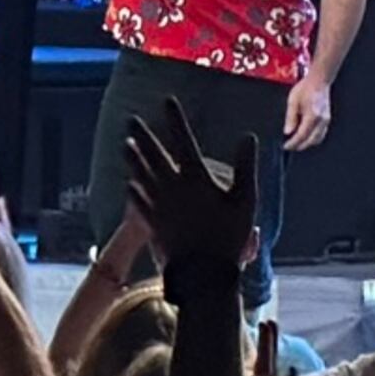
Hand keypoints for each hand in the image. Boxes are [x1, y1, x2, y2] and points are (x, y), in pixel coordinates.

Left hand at [124, 100, 258, 283]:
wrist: (203, 274)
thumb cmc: (229, 237)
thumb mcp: (246, 200)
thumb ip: (247, 166)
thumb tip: (249, 136)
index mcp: (196, 178)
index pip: (183, 141)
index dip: (175, 119)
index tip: (167, 100)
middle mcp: (173, 187)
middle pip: (154, 156)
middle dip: (143, 136)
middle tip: (132, 119)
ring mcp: (160, 206)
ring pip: (142, 176)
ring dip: (133, 159)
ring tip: (125, 144)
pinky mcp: (154, 224)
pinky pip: (139, 204)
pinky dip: (133, 191)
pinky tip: (128, 184)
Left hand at [283, 77, 333, 153]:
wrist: (319, 80)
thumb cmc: (306, 88)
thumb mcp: (293, 101)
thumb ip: (290, 118)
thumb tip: (287, 131)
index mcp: (312, 116)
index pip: (302, 136)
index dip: (293, 143)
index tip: (286, 146)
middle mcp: (321, 120)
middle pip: (311, 141)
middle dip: (300, 146)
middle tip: (290, 146)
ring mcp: (326, 120)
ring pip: (318, 139)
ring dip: (307, 143)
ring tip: (297, 142)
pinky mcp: (327, 119)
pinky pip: (321, 134)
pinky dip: (313, 138)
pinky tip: (306, 136)